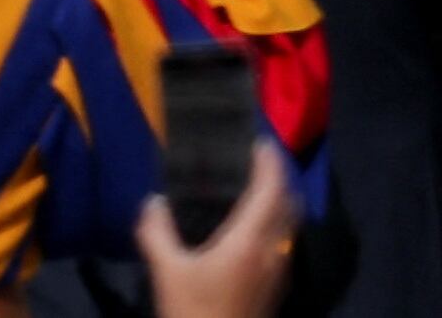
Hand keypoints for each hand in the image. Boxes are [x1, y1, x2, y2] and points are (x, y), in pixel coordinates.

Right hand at [135, 140, 296, 317]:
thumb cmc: (194, 311)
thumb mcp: (167, 271)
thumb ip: (157, 231)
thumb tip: (154, 202)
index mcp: (249, 242)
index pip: (269, 192)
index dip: (269, 164)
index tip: (261, 140)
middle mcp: (272, 253)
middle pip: (288, 207)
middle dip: (279, 180)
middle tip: (258, 160)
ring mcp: (277, 273)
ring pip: (287, 226)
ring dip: (277, 202)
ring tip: (252, 187)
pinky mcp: (274, 288)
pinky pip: (280, 242)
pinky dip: (271, 222)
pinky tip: (246, 227)